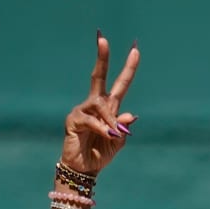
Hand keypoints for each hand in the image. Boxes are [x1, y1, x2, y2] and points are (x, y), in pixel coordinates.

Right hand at [60, 31, 139, 175]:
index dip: (128, 68)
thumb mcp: (118, 142)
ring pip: (100, 105)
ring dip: (109, 120)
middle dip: (102, 58)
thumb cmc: (100, 155)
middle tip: (102, 38)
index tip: (136, 49)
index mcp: (109, 108)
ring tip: (114, 135)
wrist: (84, 170)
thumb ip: (124, 128)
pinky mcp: (73, 120)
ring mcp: (83, 111)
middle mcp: (95, 105)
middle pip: (99, 76)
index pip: (120, 84)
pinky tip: (107, 135)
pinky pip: (92, 120)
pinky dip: (102, 129)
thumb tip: (130, 115)